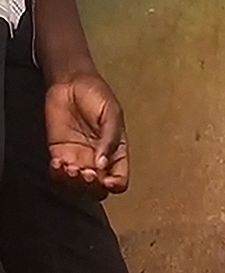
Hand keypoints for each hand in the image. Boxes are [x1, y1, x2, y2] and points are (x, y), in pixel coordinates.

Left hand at [44, 72, 128, 197]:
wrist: (70, 83)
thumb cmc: (96, 95)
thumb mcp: (111, 113)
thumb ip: (110, 138)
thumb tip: (104, 164)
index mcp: (117, 152)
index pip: (120, 179)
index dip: (115, 184)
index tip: (107, 179)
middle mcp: (98, 160)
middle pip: (97, 189)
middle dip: (92, 186)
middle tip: (87, 173)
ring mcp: (78, 159)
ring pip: (76, 186)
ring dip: (73, 183)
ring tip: (70, 167)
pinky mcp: (59, 155)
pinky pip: (57, 175)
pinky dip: (57, 175)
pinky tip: (58, 163)